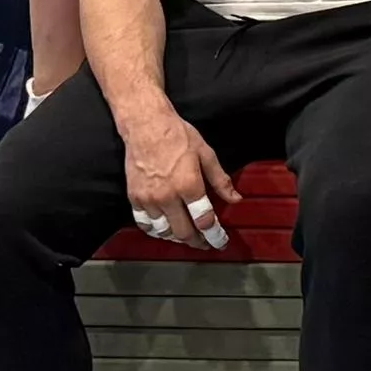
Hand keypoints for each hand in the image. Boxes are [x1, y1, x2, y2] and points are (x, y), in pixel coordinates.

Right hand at [116, 101, 236, 248]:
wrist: (146, 126)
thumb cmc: (177, 136)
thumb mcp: (206, 154)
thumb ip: (221, 180)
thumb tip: (235, 198)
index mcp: (189, 185)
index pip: (204, 220)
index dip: (214, 235)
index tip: (220, 241)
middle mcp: (168, 196)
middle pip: (183, 232)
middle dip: (197, 242)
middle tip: (206, 244)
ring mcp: (149, 199)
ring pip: (163, 231)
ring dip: (176, 237)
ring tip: (187, 236)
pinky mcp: (134, 198)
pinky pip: (144, 223)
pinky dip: (155, 230)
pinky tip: (164, 229)